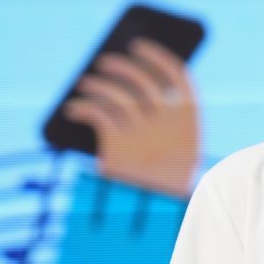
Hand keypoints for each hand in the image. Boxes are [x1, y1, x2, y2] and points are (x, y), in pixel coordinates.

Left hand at [63, 37, 201, 199]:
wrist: (154, 218)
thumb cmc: (163, 185)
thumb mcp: (172, 155)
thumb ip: (161, 124)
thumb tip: (126, 88)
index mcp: (190, 124)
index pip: (178, 76)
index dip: (158, 56)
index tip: (140, 45)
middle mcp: (168, 123)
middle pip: (143, 80)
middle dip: (122, 66)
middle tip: (104, 61)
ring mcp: (144, 133)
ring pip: (116, 94)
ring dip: (97, 84)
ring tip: (85, 83)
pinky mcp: (117, 145)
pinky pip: (96, 114)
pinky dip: (82, 108)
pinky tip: (73, 109)